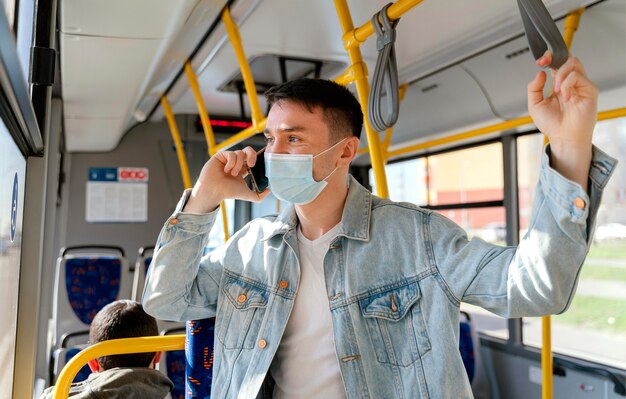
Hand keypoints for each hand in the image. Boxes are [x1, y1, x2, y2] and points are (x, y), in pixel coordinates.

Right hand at [183, 147, 269, 212]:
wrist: (214, 191)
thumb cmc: (228, 192)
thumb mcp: (247, 194)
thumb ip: (259, 195)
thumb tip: (269, 190)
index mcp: (243, 169)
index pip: (252, 159)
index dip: (257, 158)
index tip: (260, 163)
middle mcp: (236, 162)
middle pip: (248, 150)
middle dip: (252, 155)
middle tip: (251, 164)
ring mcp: (228, 158)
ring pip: (240, 153)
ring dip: (238, 165)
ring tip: (232, 174)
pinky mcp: (221, 155)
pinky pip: (231, 153)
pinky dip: (231, 162)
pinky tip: (226, 170)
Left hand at [528, 52, 596, 189]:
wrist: (563, 137)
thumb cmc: (552, 124)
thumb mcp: (535, 105)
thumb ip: (534, 88)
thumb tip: (540, 73)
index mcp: (559, 85)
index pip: (557, 64)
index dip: (549, 58)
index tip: (539, 60)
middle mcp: (571, 83)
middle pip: (567, 59)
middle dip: (554, 58)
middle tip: (544, 63)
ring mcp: (581, 85)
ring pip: (573, 63)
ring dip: (559, 74)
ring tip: (555, 90)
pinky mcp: (589, 90)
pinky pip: (577, 76)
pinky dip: (566, 85)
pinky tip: (564, 97)